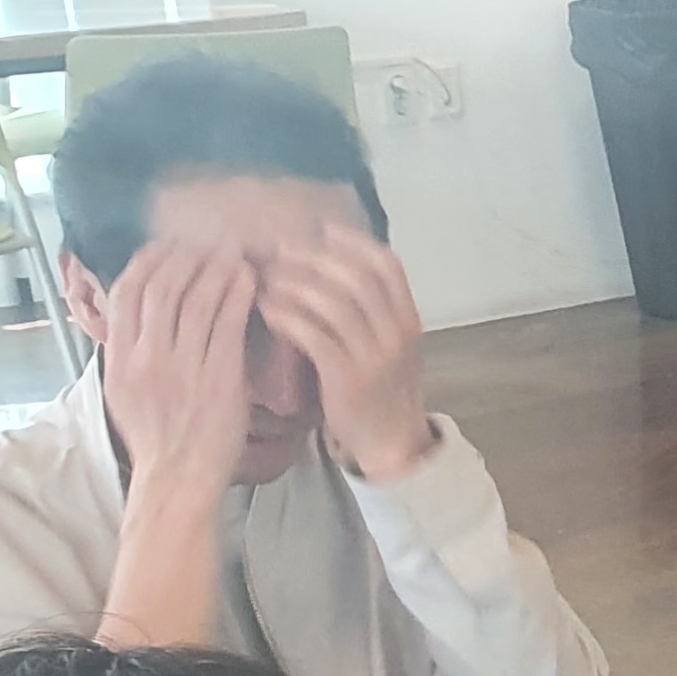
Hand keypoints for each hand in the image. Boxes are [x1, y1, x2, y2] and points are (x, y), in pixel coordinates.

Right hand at [100, 241, 257, 500]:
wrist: (178, 476)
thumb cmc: (156, 436)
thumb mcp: (123, 390)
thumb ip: (127, 349)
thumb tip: (133, 312)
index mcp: (119, 358)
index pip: (126, 292)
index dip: (148, 261)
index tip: (166, 246)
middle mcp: (146, 358)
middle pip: (161, 287)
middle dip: (186, 257)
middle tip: (207, 243)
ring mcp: (182, 368)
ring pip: (196, 300)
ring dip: (215, 269)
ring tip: (232, 253)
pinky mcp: (218, 379)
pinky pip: (227, 325)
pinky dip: (237, 296)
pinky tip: (249, 280)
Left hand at [256, 225, 436, 482]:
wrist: (392, 445)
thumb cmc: (381, 392)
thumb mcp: (390, 347)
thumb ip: (372, 312)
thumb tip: (333, 269)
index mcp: (409, 320)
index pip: (386, 265)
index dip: (352, 241)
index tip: (321, 230)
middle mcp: (397, 332)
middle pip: (355, 276)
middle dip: (313, 258)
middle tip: (280, 252)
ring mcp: (374, 355)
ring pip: (332, 301)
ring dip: (294, 283)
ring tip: (267, 279)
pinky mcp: (347, 377)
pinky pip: (313, 334)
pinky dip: (286, 316)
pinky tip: (267, 310)